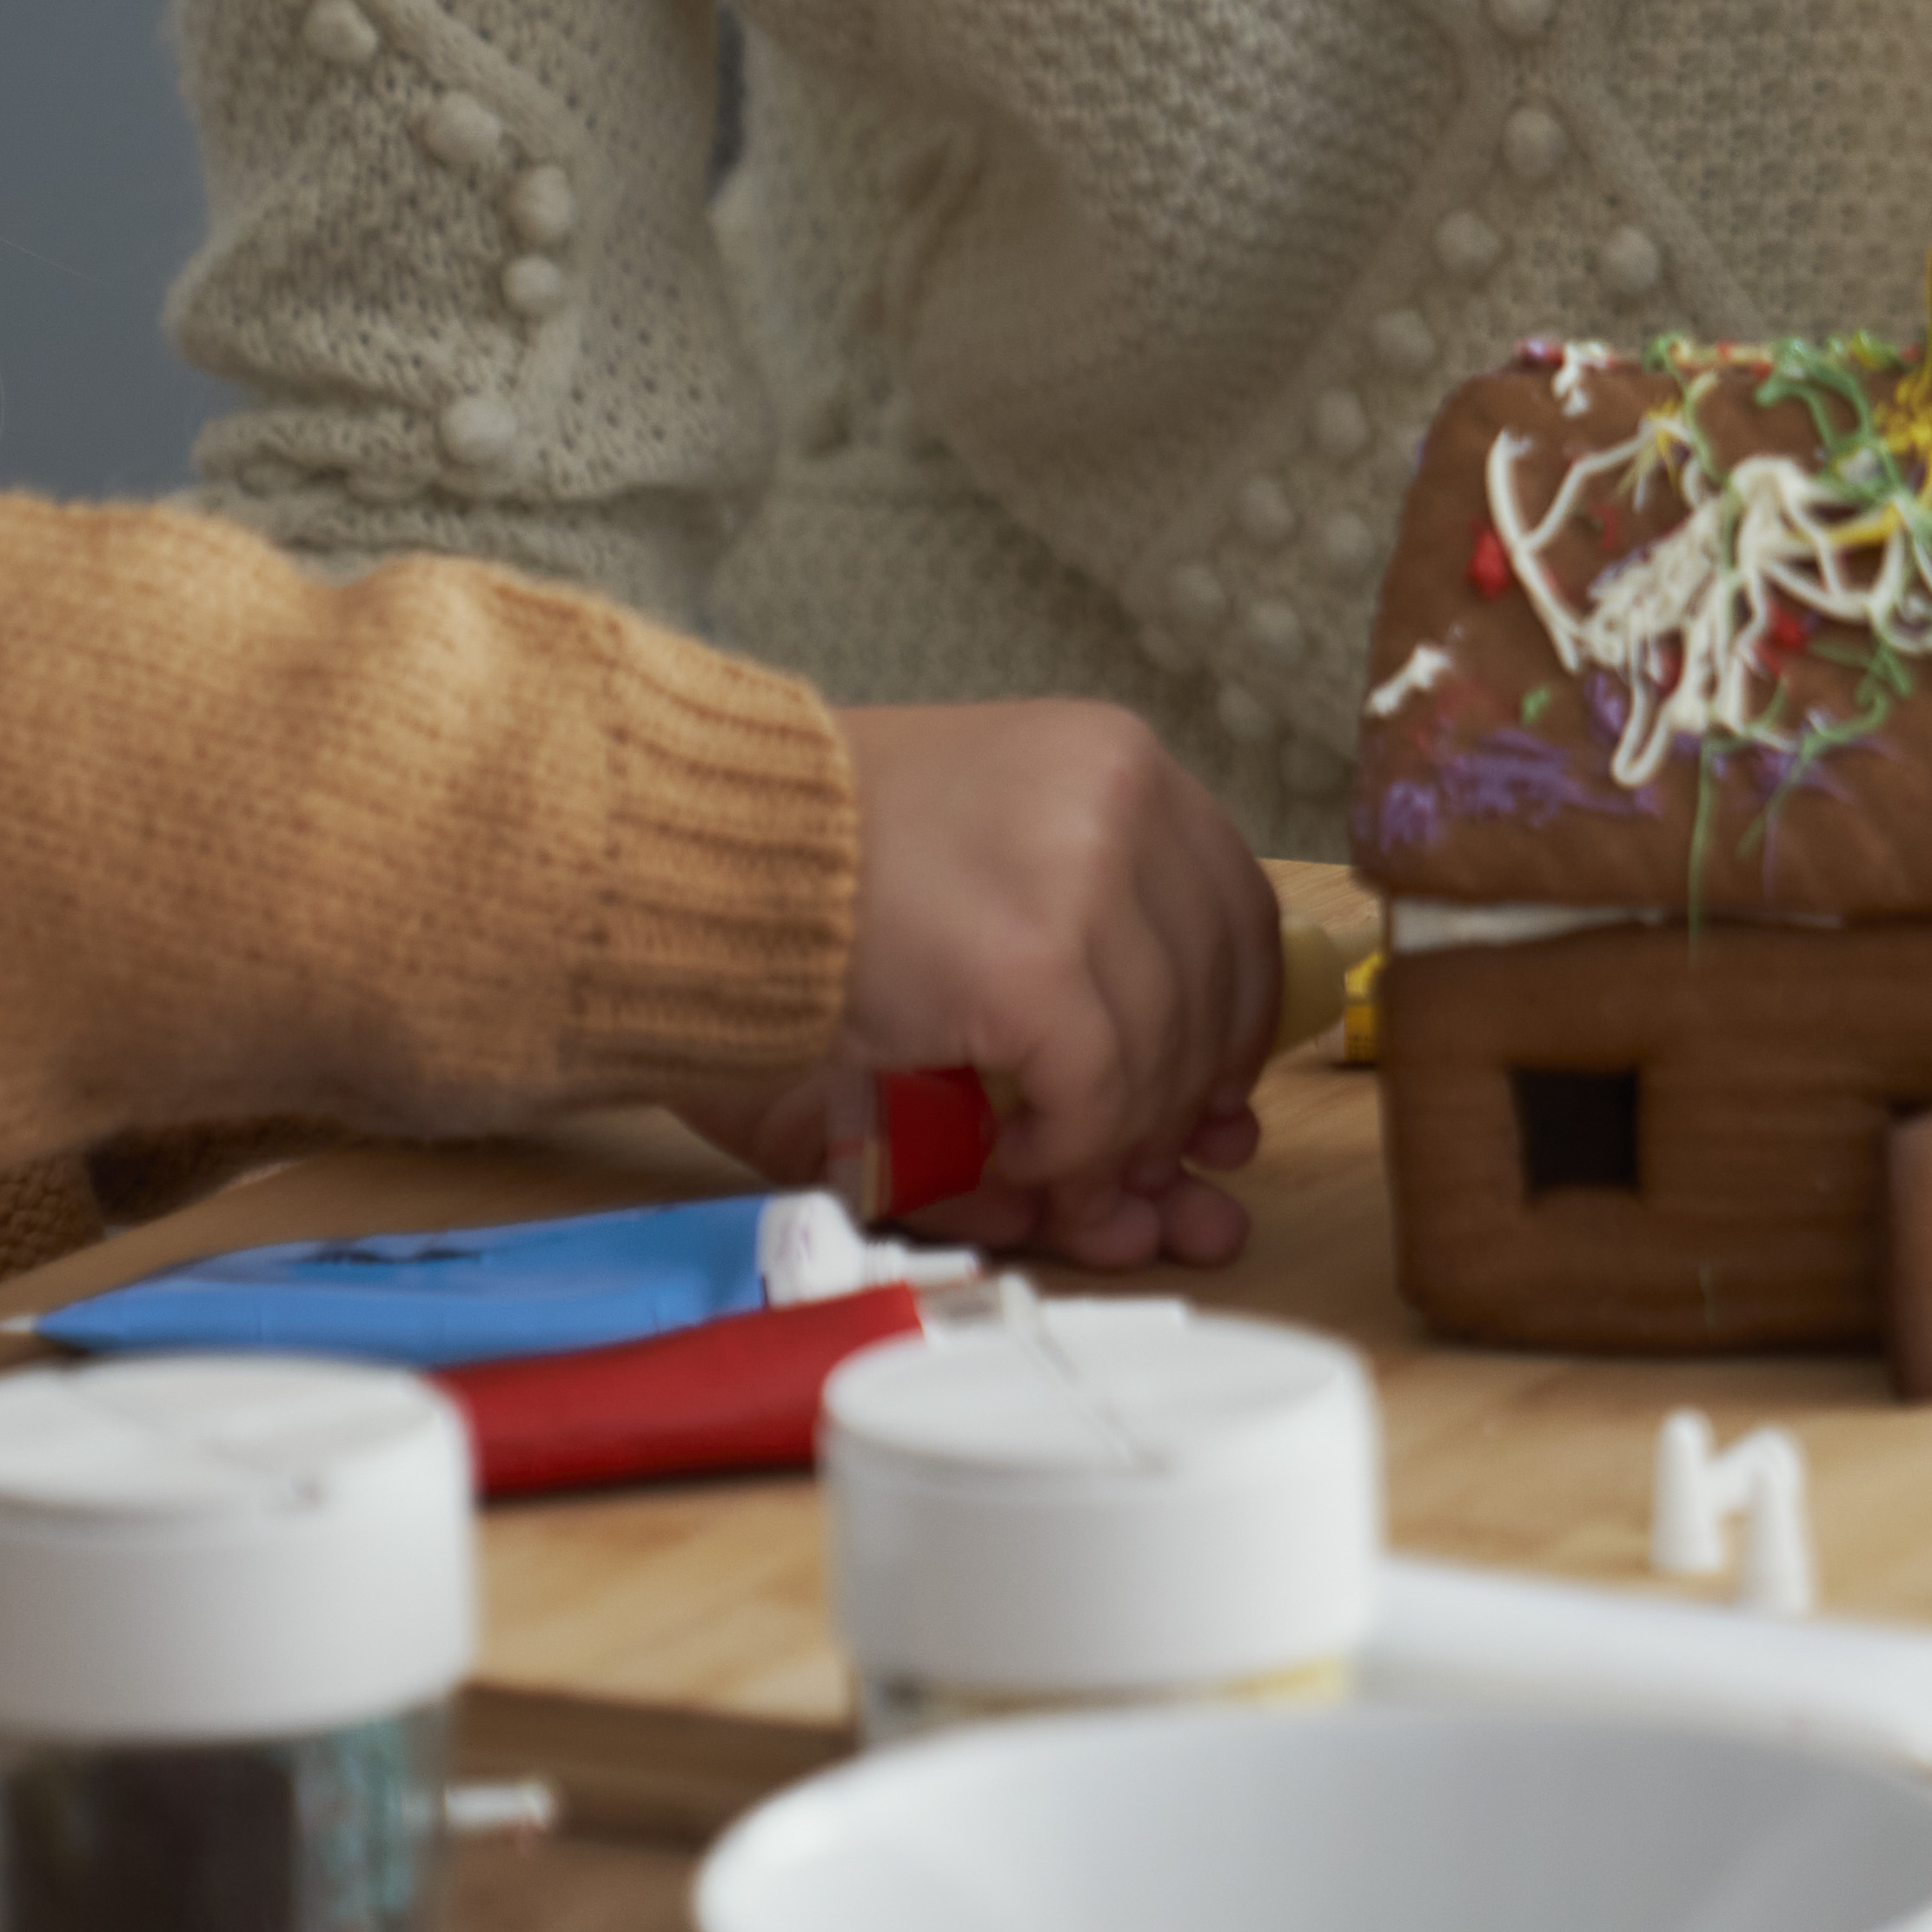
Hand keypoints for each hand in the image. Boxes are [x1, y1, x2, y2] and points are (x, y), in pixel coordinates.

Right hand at [822, 699, 1277, 1266]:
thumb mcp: (987, 884)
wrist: (692, 850)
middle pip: (1215, 991)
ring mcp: (1084, 876)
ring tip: (1057, 1167)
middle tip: (1144, 1172)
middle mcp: (1121, 799)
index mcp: (1117, 758)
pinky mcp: (1032, 964)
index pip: (1238, 911)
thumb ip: (1102, 986)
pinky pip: (1098, 1094)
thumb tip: (1216, 1149)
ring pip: (1164, 1055)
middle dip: (1185, 1103)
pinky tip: (1018, 1156)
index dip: (1234, 1023)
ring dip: (1120, 1141)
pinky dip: (1071, 1150)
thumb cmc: (819, 869)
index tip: (1211, 1094)